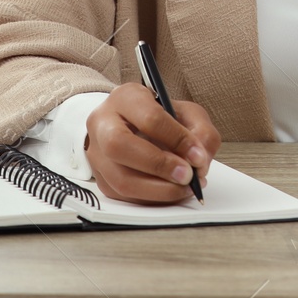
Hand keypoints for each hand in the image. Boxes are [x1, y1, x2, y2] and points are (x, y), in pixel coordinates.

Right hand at [83, 85, 220, 204]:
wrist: (132, 125)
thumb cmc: (159, 117)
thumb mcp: (185, 112)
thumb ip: (200, 131)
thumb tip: (199, 161)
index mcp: (126, 98)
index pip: (149, 118)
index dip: (177, 139)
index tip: (198, 156)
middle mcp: (103, 123)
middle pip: (120, 146)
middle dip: (159, 165)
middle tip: (187, 175)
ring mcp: (97, 153)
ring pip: (120, 179)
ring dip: (158, 190)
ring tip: (184, 188)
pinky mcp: (100, 178)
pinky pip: (124, 196)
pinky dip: (152, 199)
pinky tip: (170, 192)